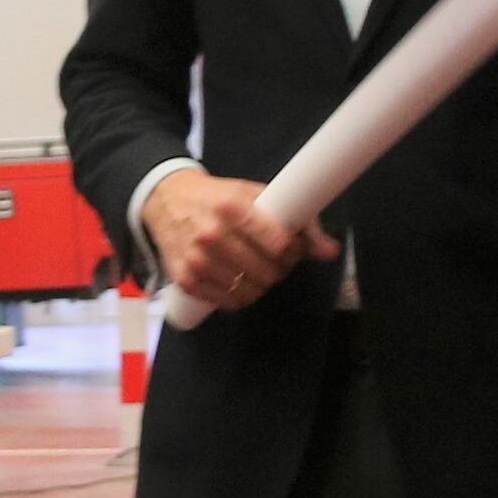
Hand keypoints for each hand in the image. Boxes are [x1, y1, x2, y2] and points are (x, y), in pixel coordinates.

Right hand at [147, 166, 328, 312]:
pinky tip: (240, 282)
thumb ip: (298, 221)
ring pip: (249, 291)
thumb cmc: (218, 197)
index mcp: (232, 206)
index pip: (279, 243)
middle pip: (267, 271)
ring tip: (259, 271)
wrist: (166, 200)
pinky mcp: (185, 279)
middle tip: (277, 261)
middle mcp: (212, 234)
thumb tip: (331, 251)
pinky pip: (227, 302)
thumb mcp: (256, 195)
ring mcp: (197, 259)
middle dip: (280, 269)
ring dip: (262, 285)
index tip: (291, 246)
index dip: (293, 250)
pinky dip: (240, 297)